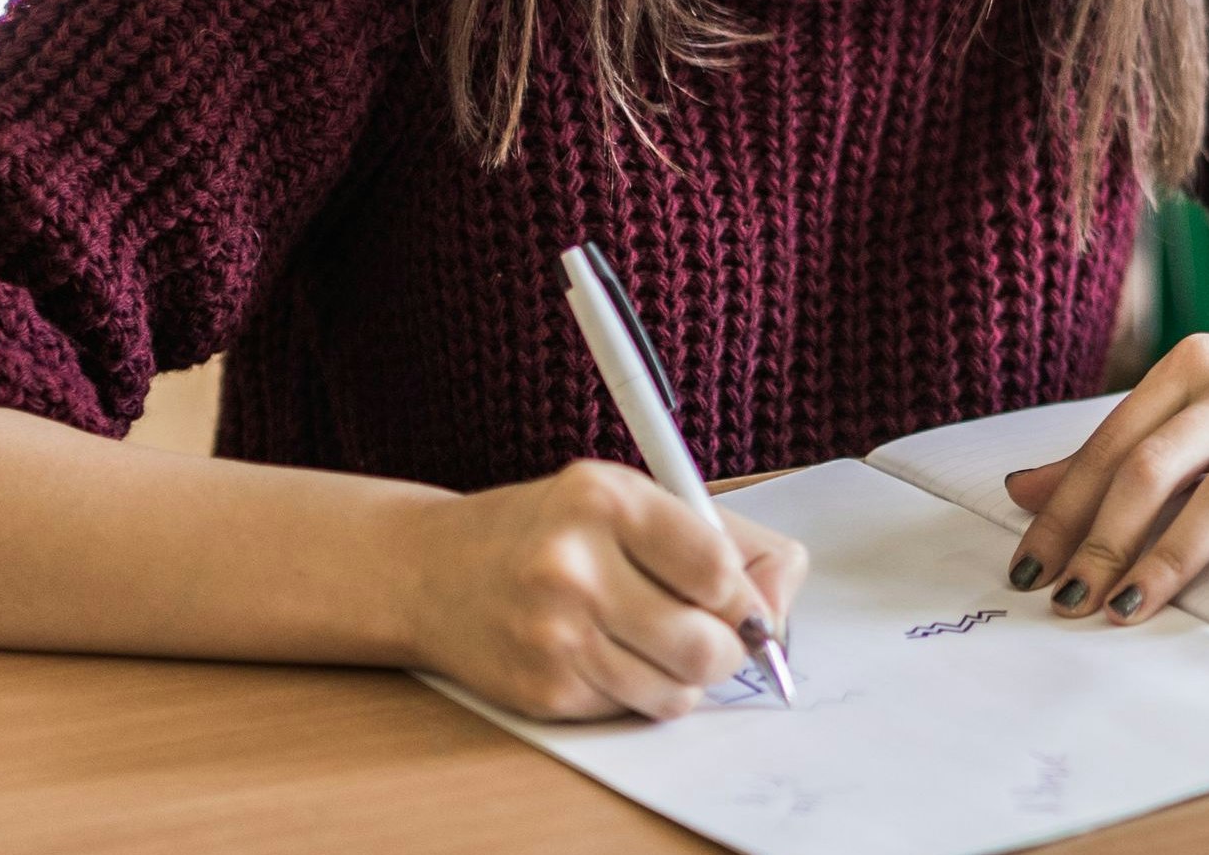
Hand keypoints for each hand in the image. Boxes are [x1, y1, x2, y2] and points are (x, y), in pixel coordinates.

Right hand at [396, 460, 805, 721]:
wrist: (431, 571)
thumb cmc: (551, 530)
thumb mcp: (628, 498)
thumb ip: (719, 541)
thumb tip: (777, 613)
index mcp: (606, 499)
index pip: (717, 566)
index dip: (746, 595)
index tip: (740, 600)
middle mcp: (574, 566)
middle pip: (706, 643)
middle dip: (730, 651)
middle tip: (718, 638)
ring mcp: (553, 634)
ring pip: (676, 691)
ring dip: (686, 678)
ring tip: (659, 644)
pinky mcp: (542, 689)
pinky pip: (631, 710)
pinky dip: (639, 692)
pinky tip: (610, 656)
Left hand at [1001, 267, 1208, 623]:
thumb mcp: (1198, 385)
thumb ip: (1122, 439)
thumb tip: (1025, 490)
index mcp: (1190, 369)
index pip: (1110, 446)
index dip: (1064, 511)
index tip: (1028, 568)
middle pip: (1152, 470)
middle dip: (1101, 543)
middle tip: (1068, 601)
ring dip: (1167, 560)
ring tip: (1125, 609)